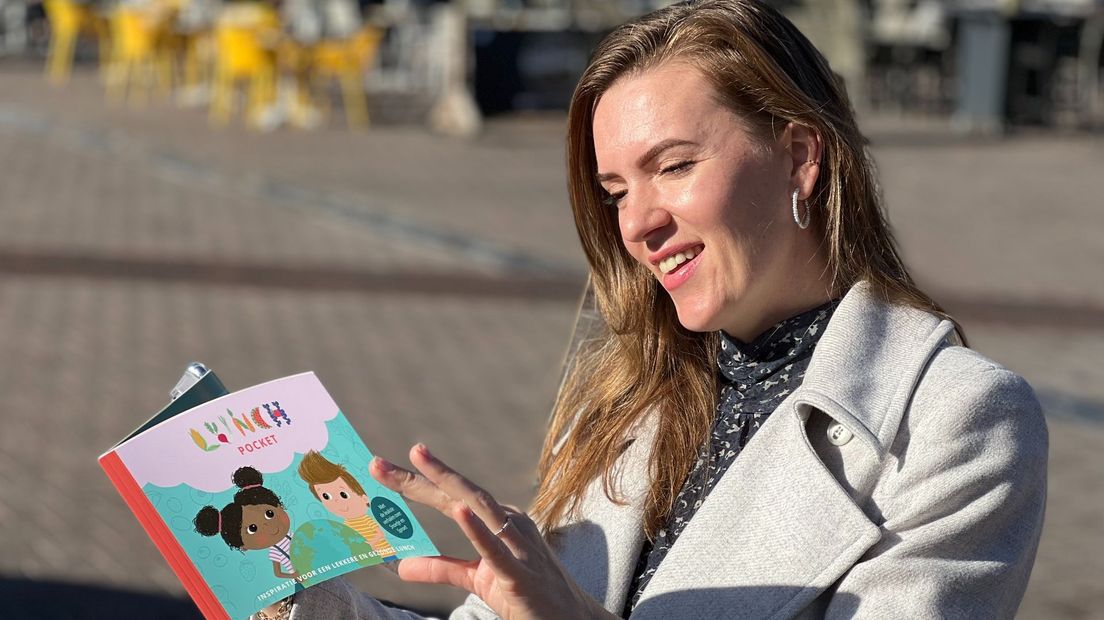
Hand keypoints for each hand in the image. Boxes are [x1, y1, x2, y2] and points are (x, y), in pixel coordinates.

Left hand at [369, 444, 613, 619]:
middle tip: (379, 463)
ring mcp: (517, 545)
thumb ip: (442, 568)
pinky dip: (476, 529)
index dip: (417, 481)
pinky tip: (459, 511)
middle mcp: (509, 522)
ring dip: (446, 484)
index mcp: (500, 520)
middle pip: (459, 492)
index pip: (451, 496)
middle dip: (420, 475)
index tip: (382, 467)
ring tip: (417, 463)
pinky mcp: (519, 573)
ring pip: (477, 507)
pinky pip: (496, 548)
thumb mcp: (478, 578)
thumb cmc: (526, 594)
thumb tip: (402, 567)